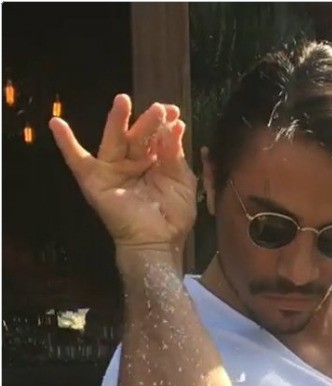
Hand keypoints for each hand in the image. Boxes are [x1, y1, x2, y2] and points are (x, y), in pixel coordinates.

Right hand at [48, 93, 196, 250]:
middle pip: (137, 135)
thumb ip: (175, 155)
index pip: (156, 136)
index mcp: (153, 162)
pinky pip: (77, 161)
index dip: (164, 123)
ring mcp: (112, 171)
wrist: (158, 244)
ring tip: (123, 100)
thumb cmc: (172, 217)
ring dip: (118, 120)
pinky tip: (56, 123)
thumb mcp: (181, 182)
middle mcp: (132, 163)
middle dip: (148, 121)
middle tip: (159, 108)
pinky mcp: (96, 181)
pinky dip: (66, 143)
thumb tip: (175, 126)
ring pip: (114, 140)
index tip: (174, 112)